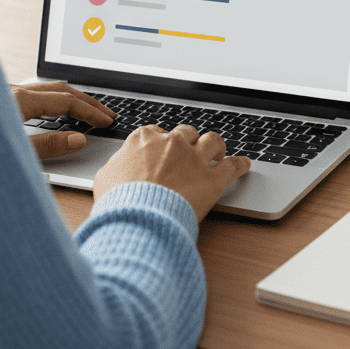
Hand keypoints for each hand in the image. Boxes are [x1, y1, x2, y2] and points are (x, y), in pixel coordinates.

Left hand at [11, 80, 114, 159]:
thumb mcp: (15, 151)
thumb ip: (47, 145)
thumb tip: (78, 140)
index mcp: (20, 100)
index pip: (66, 102)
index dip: (89, 112)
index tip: (105, 121)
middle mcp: (13, 90)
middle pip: (60, 89)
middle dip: (86, 101)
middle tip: (105, 113)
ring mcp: (4, 92)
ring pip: (46, 88)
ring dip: (69, 98)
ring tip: (85, 109)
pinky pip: (33, 92)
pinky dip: (52, 99)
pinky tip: (53, 109)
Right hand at [93, 124, 251, 220]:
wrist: (138, 215)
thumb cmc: (119, 200)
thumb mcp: (105, 178)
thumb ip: (116, 167)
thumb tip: (117, 169)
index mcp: (144, 139)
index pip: (156, 133)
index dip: (160, 143)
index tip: (162, 152)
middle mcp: (172, 142)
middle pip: (186, 133)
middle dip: (188, 141)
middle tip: (190, 152)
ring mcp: (194, 158)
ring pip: (213, 141)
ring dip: (215, 147)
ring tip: (218, 153)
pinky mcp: (213, 178)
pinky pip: (233, 166)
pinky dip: (240, 165)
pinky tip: (244, 166)